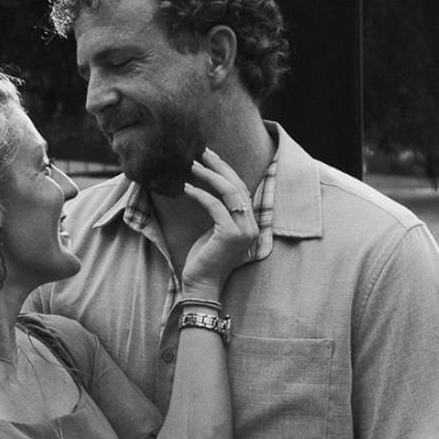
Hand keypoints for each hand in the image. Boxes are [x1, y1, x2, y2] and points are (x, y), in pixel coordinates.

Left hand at [181, 149, 258, 296]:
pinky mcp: (230, 235)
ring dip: (209, 176)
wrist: (202, 286)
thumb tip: (211, 190)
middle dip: (219, 166)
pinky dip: (200, 194)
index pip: (241, 189)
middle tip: (202, 152)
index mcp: (250, 223)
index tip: (211, 157)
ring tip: (192, 165)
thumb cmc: (205, 259)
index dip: (227, 171)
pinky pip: (215, 206)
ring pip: (229, 193)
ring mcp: (243, 230)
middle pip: (237, 186)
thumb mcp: (215, 230)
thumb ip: (220, 213)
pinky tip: (186, 188)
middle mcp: (251, 225)